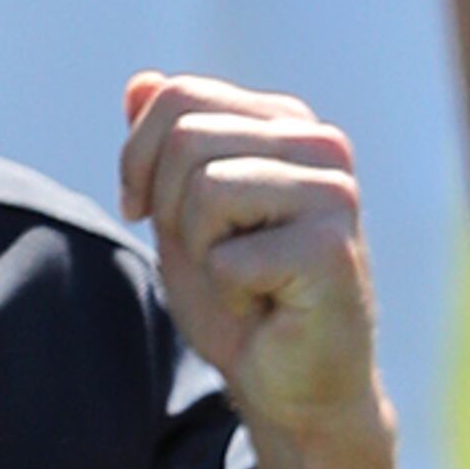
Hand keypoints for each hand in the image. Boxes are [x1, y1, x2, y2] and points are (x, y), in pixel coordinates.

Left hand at [122, 74, 386, 452]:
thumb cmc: (241, 302)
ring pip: (206, 190)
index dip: (137, 159)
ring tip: (243, 279)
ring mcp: (332, 191)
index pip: (177, 96)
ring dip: (201, 252)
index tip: (143, 211)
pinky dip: (227, 295)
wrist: (293, 386)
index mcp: (284, 123)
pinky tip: (266, 306)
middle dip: (169, 211)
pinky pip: (227, 257)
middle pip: (186, 138)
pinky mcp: (330, 248)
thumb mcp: (184, 215)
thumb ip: (165, 148)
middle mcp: (318, 143)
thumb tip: (139, 82)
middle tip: (210, 257)